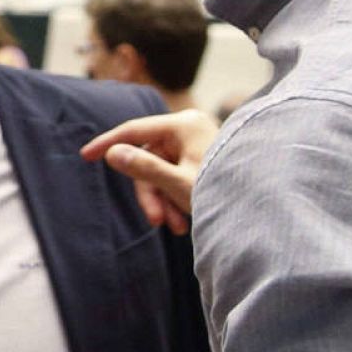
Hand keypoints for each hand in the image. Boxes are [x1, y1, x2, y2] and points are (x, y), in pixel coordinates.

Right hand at [79, 109, 219, 234]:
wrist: (266, 213)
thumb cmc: (225, 192)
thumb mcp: (178, 183)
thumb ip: (144, 168)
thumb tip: (112, 153)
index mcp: (183, 125)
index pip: (134, 130)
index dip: (108, 144)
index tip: (85, 156)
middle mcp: (188, 129)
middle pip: (147, 157)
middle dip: (150, 191)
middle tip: (155, 220)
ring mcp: (196, 144)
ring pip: (159, 170)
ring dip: (162, 199)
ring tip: (176, 226)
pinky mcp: (201, 160)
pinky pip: (173, 175)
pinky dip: (173, 197)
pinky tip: (183, 219)